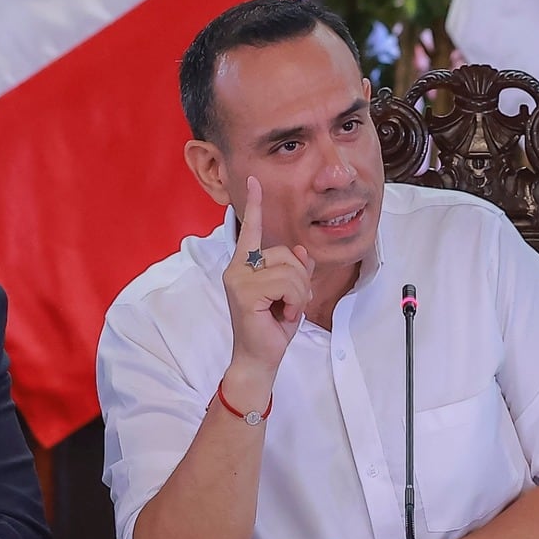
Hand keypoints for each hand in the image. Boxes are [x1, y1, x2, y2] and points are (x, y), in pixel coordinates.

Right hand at [223, 176, 314, 399]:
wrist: (260, 357)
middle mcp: (237, 267)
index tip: (254, 181)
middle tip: (289, 304)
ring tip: (285, 311)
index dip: (256, 205)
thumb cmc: (272, 327)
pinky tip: (282, 315)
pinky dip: (294, 302)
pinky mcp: (244, 292)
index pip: (252, 230)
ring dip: (298, 294)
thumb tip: (301, 250)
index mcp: (245, 265)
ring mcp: (238, 278)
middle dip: (300, 280)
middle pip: (286, 254)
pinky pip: (286, 284)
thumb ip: (295, 269)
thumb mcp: (291, 294)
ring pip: (290, 270)